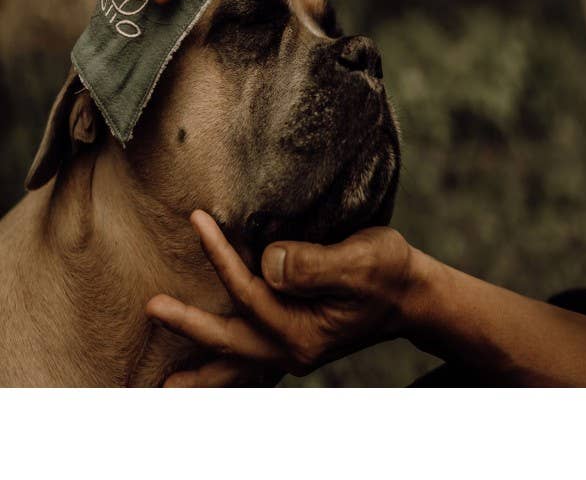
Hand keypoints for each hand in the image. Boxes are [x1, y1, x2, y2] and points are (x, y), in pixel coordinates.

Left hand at [146, 210, 420, 386]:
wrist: (414, 296)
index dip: (221, 255)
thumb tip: (267, 261)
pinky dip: (228, 371)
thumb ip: (314, 264)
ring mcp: (293, 350)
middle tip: (151, 306)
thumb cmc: (390, 272)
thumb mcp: (362, 261)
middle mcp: (293, 348)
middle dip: (189, 324)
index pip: (250, 292)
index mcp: (304, 330)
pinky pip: (252, 364)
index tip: (198, 220)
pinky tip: (213, 373)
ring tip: (166, 385)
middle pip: (230, 340)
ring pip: (237, 364)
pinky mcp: (296, 342)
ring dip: (201, 371)